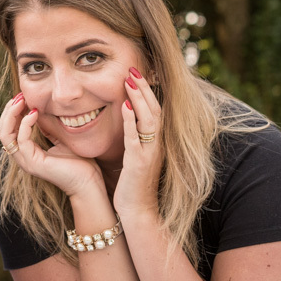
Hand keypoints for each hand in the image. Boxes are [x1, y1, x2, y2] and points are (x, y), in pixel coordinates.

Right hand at [0, 94, 103, 197]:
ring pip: (5, 135)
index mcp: (27, 152)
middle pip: (2, 131)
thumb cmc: (79, 163)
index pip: (8, 130)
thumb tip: (38, 110)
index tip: (21, 96)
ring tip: (21, 100)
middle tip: (19, 95)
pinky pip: (21, 139)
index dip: (12, 112)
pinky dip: (25, 123)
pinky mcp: (33, 163)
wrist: (89, 184)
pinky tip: (34, 112)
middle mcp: (22, 157)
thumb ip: (47, 128)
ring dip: (11, 114)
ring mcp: (26, 161)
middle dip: (8, 111)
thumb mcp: (60, 138)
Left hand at [113, 68, 162, 218]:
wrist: (138, 212)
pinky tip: (125, 106)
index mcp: (154, 143)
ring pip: (148, 119)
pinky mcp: (139, 162)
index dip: (146, 92)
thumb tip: (124, 121)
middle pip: (154, 109)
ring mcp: (149, 153)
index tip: (134, 74)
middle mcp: (156, 145)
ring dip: (139, 97)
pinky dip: (131, 120)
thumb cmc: (132, 186)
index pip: (154, 111)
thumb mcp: (134, 157)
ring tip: (129, 79)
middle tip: (132, 68)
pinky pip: (136, 137)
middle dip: (143, 88)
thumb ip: (132, 139)